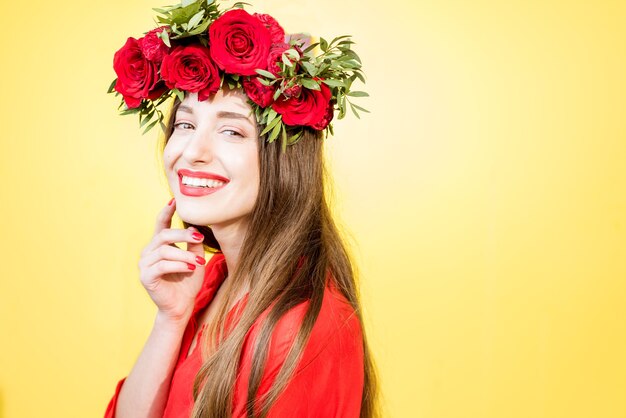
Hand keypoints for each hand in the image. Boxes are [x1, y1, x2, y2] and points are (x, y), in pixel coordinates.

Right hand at [138, 198, 206, 323]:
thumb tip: (196, 227)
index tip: (174, 200)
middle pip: (164, 235)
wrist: (182, 306)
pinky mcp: (146, 277)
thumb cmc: (188, 281)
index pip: (161, 224)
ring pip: (165, 250)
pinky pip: (162, 265)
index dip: (166, 211)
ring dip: (185, 255)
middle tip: (199, 237)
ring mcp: (145, 264)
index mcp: (160, 245)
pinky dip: (178, 265)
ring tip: (199, 262)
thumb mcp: (195, 258)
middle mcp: (149, 252)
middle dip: (183, 234)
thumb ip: (195, 243)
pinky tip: (190, 268)